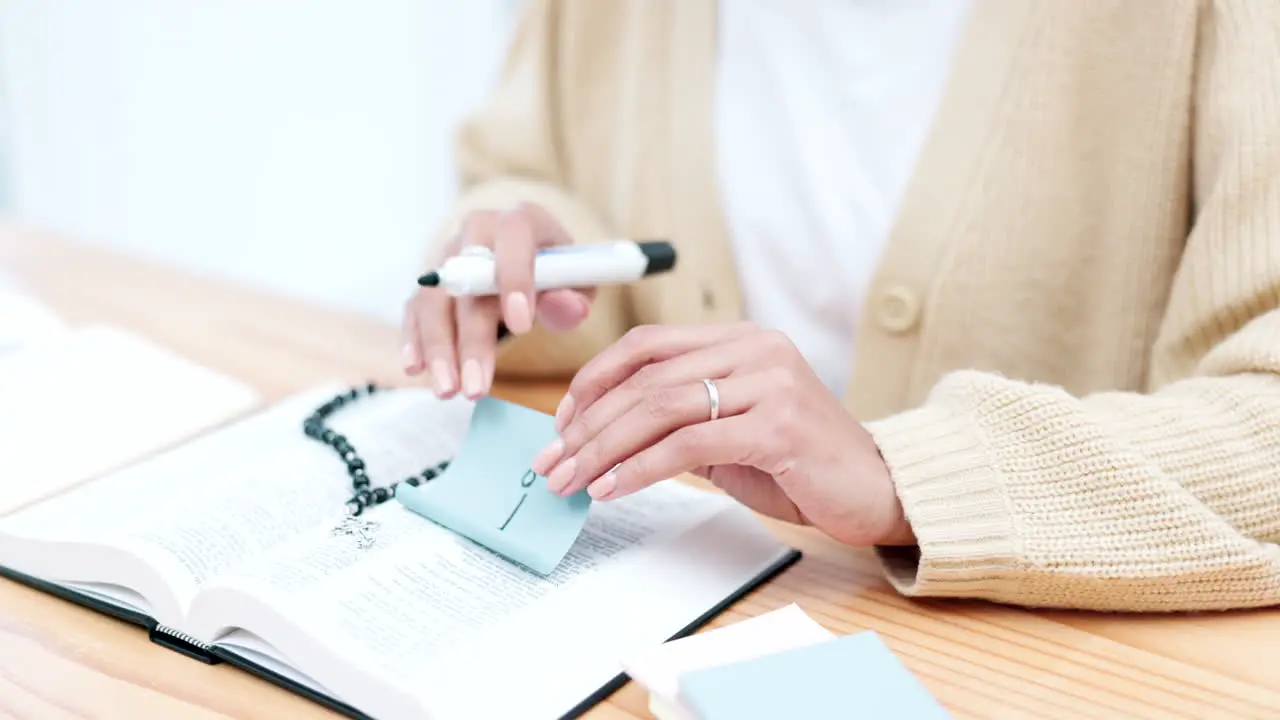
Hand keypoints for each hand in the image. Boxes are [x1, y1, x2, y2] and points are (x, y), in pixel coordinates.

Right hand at [402, 203, 593, 398]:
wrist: (531, 260)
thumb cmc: (558, 273)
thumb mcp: (578, 283)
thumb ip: (573, 297)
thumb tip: (569, 308)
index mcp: (520, 222)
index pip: (513, 238)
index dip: (515, 279)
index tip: (521, 327)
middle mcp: (477, 231)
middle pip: (466, 282)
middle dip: (471, 340)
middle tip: (476, 388)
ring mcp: (448, 256)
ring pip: (434, 300)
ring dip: (438, 348)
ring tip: (448, 391)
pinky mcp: (430, 283)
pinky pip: (414, 309)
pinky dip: (414, 339)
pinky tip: (416, 369)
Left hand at [529, 324, 915, 546]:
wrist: (877, 490)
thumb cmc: (800, 464)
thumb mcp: (730, 431)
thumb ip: (679, 420)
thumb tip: (601, 436)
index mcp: (740, 339)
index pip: (648, 344)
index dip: (595, 379)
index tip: (561, 422)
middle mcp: (756, 349)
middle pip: (645, 377)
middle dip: (587, 423)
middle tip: (553, 462)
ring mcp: (770, 383)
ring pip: (660, 407)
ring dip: (604, 448)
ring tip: (572, 480)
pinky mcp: (778, 426)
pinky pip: (688, 444)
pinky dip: (640, 468)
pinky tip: (613, 488)